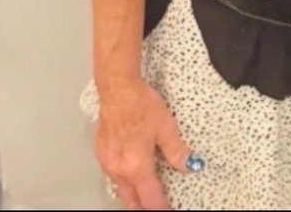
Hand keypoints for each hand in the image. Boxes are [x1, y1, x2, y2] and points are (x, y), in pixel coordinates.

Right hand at [96, 78, 194, 210]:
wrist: (118, 90)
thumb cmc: (140, 104)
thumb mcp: (166, 127)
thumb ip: (177, 151)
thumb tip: (189, 164)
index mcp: (136, 167)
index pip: (150, 199)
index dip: (161, 207)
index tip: (168, 209)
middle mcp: (119, 169)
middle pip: (131, 201)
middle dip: (144, 206)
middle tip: (156, 205)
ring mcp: (107, 162)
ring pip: (120, 189)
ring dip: (133, 194)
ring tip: (146, 191)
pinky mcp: (101, 153)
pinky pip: (112, 175)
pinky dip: (123, 179)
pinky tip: (131, 171)